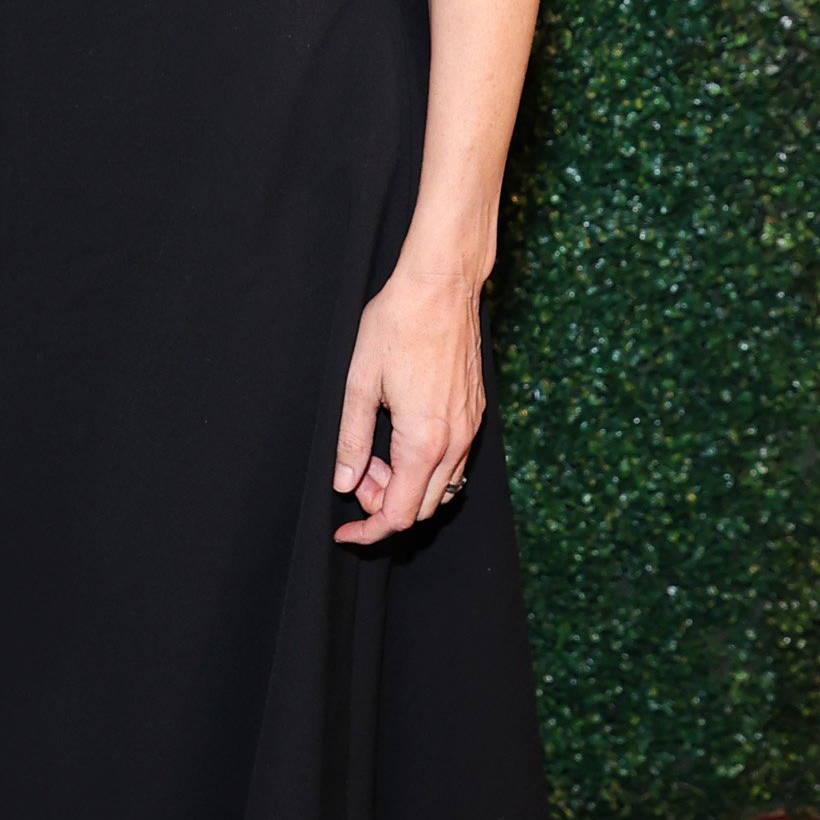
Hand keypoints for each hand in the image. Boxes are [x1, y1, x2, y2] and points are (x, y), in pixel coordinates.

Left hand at [332, 262, 484, 545]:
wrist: (441, 286)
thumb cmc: (397, 325)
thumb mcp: (359, 383)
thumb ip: (351, 439)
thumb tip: (343, 483)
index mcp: (424, 442)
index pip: (399, 513)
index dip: (369, 531)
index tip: (344, 533)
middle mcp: (455, 443)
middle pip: (421, 508)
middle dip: (382, 504)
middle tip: (353, 475)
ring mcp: (470, 429)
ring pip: (439, 488)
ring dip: (404, 486)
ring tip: (372, 454)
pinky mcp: (475, 414)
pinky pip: (453, 463)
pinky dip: (424, 467)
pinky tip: (397, 438)